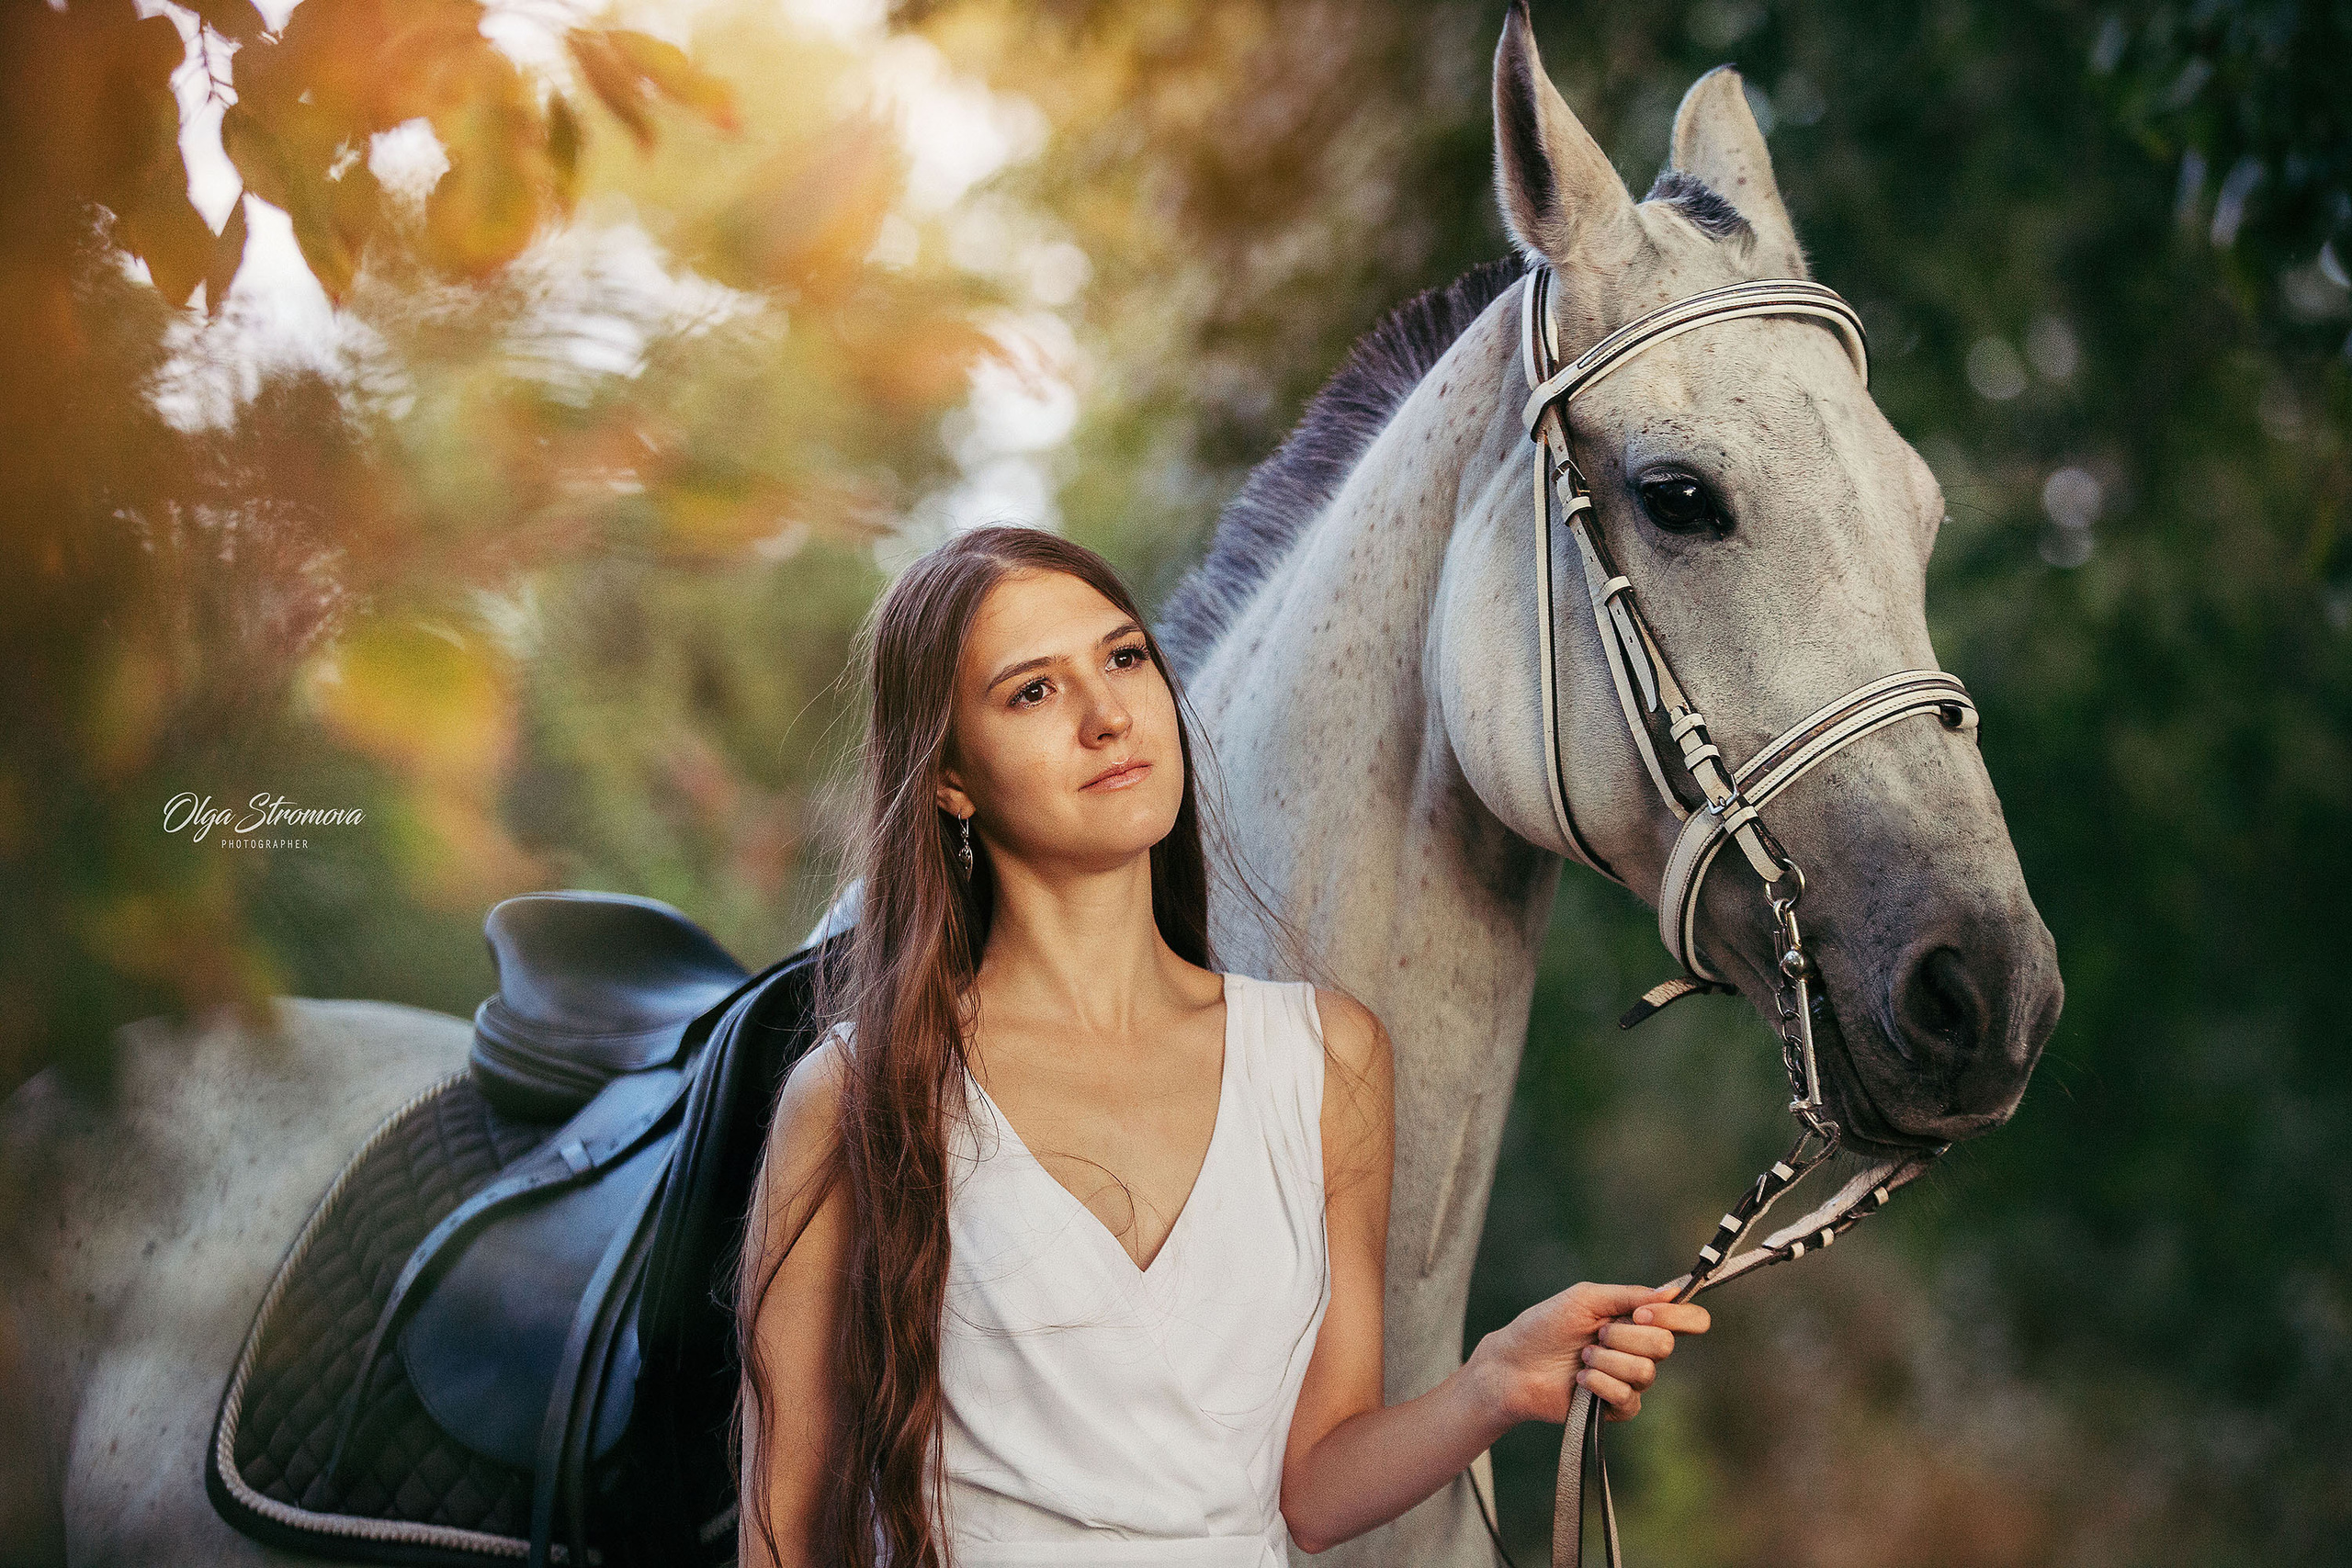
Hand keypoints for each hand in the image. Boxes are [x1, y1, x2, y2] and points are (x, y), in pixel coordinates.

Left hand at [1473, 1281, 1710, 1424]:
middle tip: (1597, 1334)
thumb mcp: (1586, 1298)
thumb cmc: (1545, 1325)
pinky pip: (1628, 1397)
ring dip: (1606, 1360)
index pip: (1688, 1320)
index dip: (1677, 1316)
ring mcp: (1631, 1380)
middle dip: (1625, 1336)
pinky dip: (1599, 1384)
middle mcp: (1641, 1350)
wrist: (1515, 1364)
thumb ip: (1630, 1294)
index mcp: (1638, 1320)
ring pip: (1645, 1372)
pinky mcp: (1618, 1407)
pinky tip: (1579, 1379)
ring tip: (1583, 1357)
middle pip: (1665, 1345)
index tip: (1642, 1313)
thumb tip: (1674, 1291)